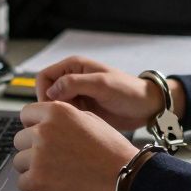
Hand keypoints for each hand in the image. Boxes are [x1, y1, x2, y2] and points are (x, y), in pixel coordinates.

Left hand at [11, 101, 139, 190]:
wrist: (124, 176)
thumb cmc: (111, 151)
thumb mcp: (89, 119)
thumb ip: (63, 118)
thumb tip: (45, 122)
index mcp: (57, 111)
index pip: (26, 114)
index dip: (33, 126)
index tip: (39, 136)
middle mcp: (44, 130)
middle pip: (20, 139)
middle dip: (32, 149)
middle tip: (50, 158)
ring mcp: (39, 154)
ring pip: (19, 162)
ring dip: (32, 168)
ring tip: (54, 173)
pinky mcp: (38, 178)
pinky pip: (22, 183)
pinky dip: (34, 187)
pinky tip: (50, 185)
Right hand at [36, 56, 184, 130]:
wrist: (146, 107)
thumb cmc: (128, 90)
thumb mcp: (102, 84)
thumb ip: (75, 83)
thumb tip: (51, 91)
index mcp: (74, 66)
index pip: (44, 77)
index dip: (44, 92)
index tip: (54, 107)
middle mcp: (72, 79)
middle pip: (47, 93)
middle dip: (53, 106)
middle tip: (68, 116)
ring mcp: (77, 95)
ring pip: (55, 107)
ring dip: (62, 115)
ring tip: (79, 119)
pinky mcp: (83, 109)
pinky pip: (66, 116)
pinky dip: (70, 121)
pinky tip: (83, 123)